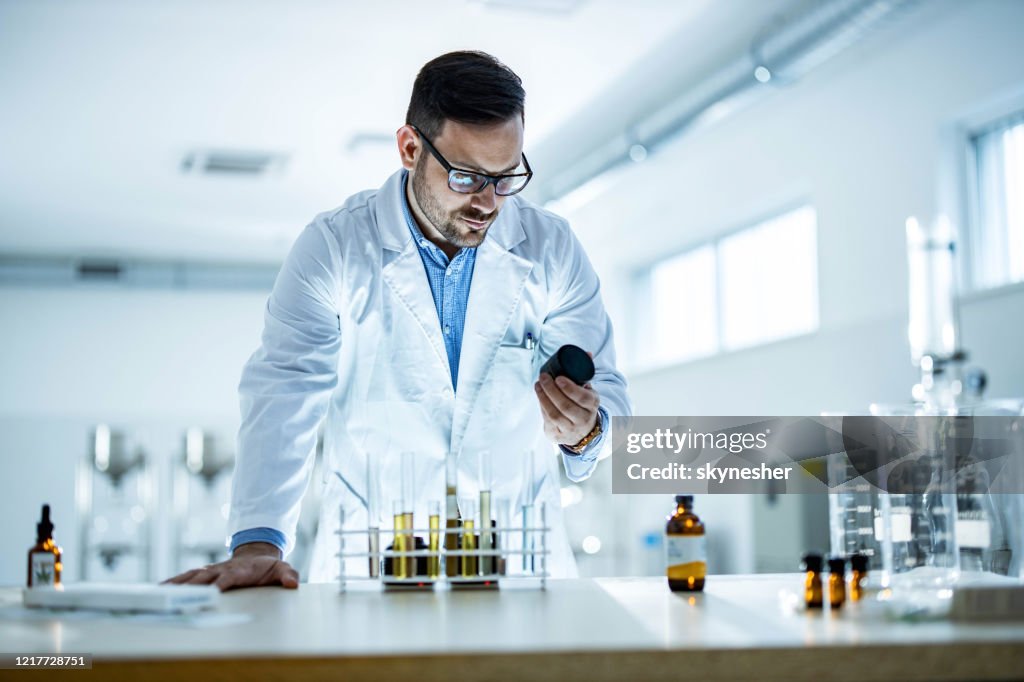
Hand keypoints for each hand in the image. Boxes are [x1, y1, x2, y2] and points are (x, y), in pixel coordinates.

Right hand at [161, 542, 298, 591]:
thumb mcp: (282, 569)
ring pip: (191, 577)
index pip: (229, 577)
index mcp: (240, 570)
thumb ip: (288, 575)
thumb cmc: (268, 567)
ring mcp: (211, 570)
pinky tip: (158, 590)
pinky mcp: (203, 573)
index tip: (212, 592)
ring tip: (160, 594)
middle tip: (176, 598)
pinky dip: (172, 583)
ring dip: (176, 585)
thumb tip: (292, 584)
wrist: (256, 555)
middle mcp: (222, 569)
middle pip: (204, 577)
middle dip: (191, 587)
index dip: (221, 584)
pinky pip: (186, 578)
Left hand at [534, 368, 599, 447]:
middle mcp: (583, 419)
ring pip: (554, 415)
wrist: (582, 431)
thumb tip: (588, 353)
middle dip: (551, 390)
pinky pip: (547, 421)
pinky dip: (542, 406)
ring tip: (538, 384)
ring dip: (544, 398)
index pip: (583, 398)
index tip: (558, 377)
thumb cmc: (581, 404)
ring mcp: (570, 429)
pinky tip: (539, 394)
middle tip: (543, 377)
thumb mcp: (587, 390)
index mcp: (592, 405)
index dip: (570, 388)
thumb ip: (585, 372)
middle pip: (566, 406)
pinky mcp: (557, 435)